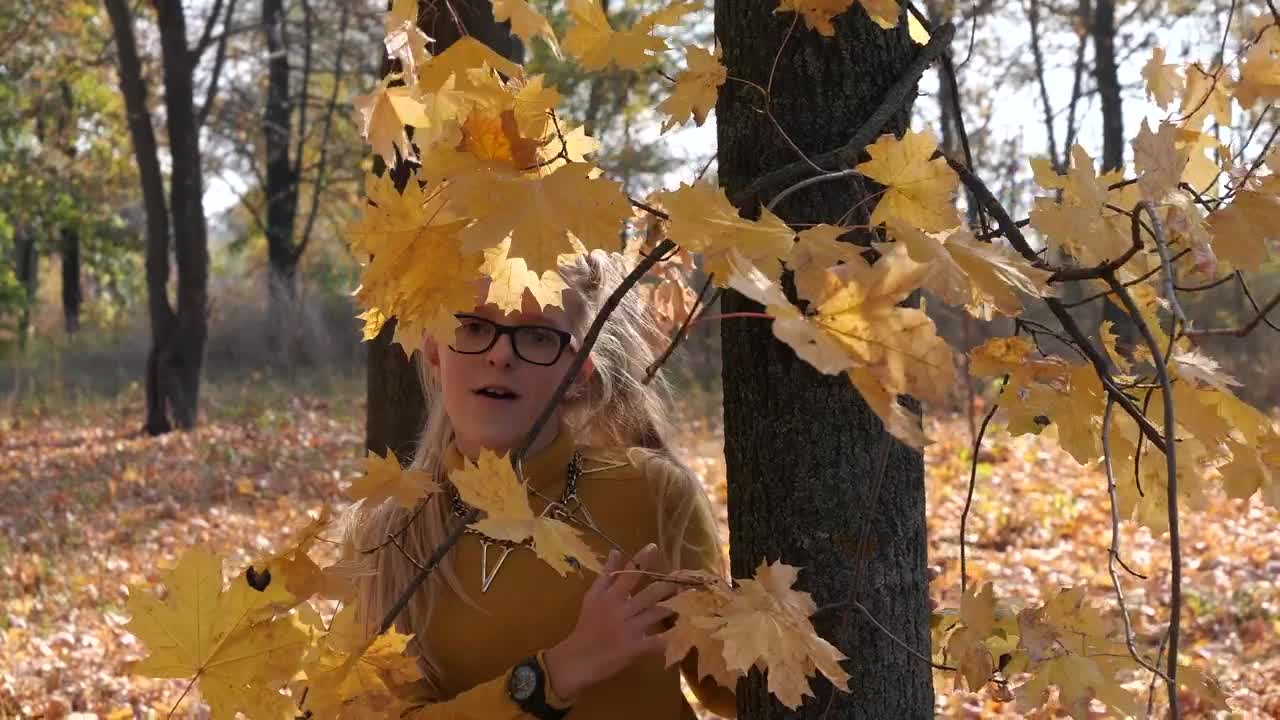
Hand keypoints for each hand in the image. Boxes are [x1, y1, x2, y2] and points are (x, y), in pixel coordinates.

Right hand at [543, 543, 678, 700]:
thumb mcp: (592, 597)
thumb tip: (616, 551)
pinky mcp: (635, 648)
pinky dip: (670, 638)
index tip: (654, 547)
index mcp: (610, 596)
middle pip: (649, 593)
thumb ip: (605, 575)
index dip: (642, 560)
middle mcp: (621, 609)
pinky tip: (684, 633)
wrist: (577, 659)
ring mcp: (629, 628)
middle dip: (668, 585)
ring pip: (656, 613)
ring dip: (674, 606)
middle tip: (684, 578)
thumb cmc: (585, 627)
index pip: (628, 573)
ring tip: (691, 600)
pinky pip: (656, 642)